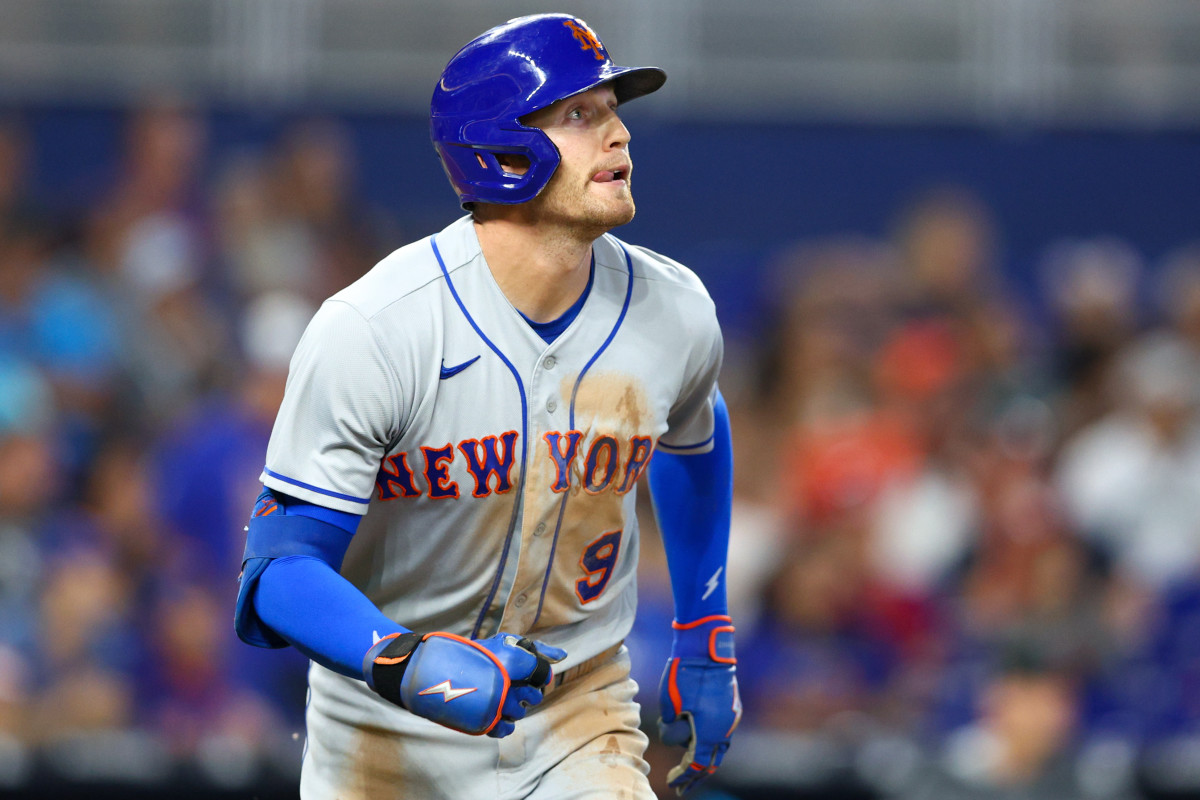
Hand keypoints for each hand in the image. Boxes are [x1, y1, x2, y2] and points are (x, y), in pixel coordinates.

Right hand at [365, 631, 565, 736]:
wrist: (431, 668)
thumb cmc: (470, 653)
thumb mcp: (503, 644)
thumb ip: (535, 650)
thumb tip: (563, 656)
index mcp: (511, 660)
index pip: (543, 673)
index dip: (539, 674)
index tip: (528, 674)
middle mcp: (506, 683)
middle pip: (534, 696)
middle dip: (527, 691)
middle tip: (512, 685)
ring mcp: (494, 704)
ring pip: (520, 713)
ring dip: (514, 707)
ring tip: (499, 697)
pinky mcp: (483, 721)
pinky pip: (505, 729)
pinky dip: (504, 723)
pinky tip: (496, 712)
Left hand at [657, 615, 741, 794]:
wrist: (709, 648)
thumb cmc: (686, 674)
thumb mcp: (669, 704)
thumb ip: (670, 726)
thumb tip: (674, 730)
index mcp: (710, 732)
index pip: (695, 764)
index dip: (683, 776)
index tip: (672, 783)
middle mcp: (725, 729)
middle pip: (711, 762)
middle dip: (696, 776)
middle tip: (683, 786)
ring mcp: (732, 718)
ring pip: (719, 747)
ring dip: (704, 756)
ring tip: (689, 761)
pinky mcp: (732, 707)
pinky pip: (723, 733)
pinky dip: (711, 741)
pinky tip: (703, 740)